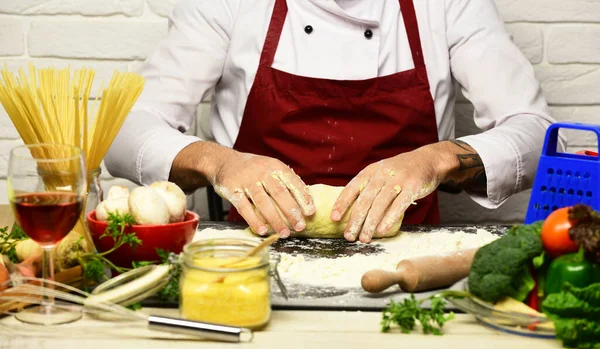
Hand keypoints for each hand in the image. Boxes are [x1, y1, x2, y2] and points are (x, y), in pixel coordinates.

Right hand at [210, 149, 314, 237]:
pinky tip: (263, 230)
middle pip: (280, 193)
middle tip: (300, 227)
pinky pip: (244, 208)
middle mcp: (261, 171)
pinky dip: (254, 220)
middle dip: (291, 212)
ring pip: (263, 202)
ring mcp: (246, 181)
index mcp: (274, 166)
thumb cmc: (252, 169)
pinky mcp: (232, 190)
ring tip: (284, 233)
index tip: (311, 212)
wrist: (223, 162)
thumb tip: (305, 200)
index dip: (303, 197)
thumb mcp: (270, 167)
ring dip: (275, 220)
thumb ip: (284, 181)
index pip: (292, 182)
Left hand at [331, 145, 457, 242]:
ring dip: (370, 223)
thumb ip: (369, 188)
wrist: (429, 160)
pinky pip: (399, 205)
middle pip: (365, 199)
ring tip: (364, 238)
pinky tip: (381, 230)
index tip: (334, 218)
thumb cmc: (401, 172)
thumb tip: (352, 211)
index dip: (342, 203)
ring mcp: (398, 179)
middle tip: (348, 236)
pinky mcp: (413, 186)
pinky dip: (389, 219)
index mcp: (371, 171)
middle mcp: (382, 174)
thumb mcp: (382, 173)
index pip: (353, 187)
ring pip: (380, 204)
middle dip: (355, 219)